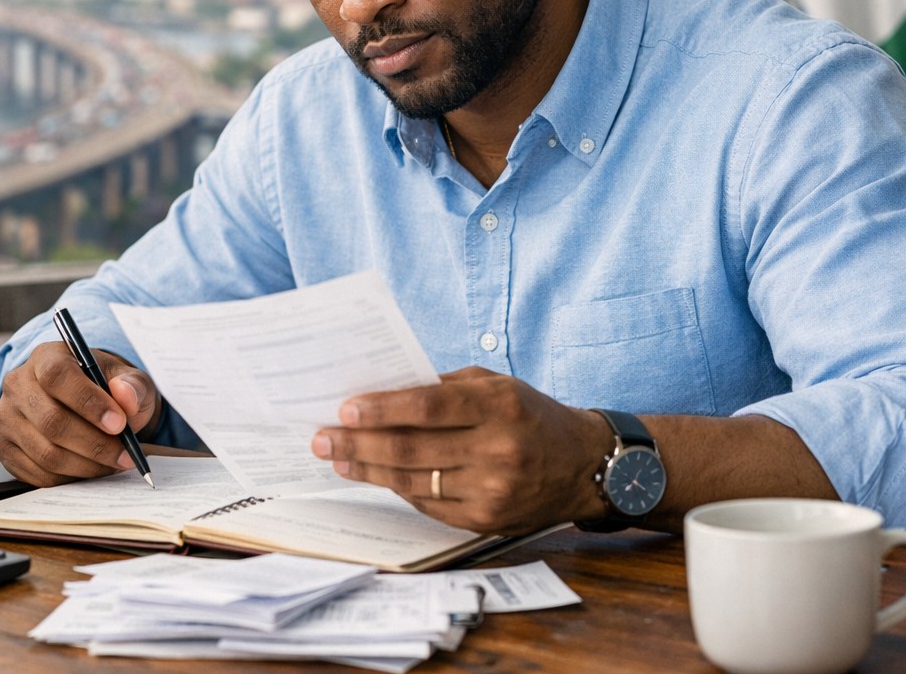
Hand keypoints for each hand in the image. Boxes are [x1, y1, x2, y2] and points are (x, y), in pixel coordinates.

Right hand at [0, 341, 160, 485]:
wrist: (80, 400)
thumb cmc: (102, 386)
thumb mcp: (125, 377)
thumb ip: (132, 384)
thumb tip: (126, 397)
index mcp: (46, 358)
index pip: (58, 377)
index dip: (89, 402)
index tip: (119, 423)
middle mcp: (18, 386)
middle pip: (52, 422)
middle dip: (95, 444)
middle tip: (126, 454)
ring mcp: (6, 419)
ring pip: (47, 454)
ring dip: (87, 465)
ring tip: (114, 462)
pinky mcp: (5, 448)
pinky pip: (39, 474)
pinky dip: (72, 477)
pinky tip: (93, 468)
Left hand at [311, 367, 614, 534]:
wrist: (583, 465)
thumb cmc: (530, 414)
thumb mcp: (496, 385)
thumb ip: (444, 388)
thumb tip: (381, 392)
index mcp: (500, 406)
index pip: (429, 408)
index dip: (383, 409)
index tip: (345, 408)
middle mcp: (498, 450)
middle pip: (412, 450)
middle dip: (359, 443)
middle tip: (321, 438)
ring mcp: (492, 491)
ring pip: (413, 482)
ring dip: (368, 469)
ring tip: (337, 457)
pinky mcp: (486, 521)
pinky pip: (428, 504)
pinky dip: (398, 488)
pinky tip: (375, 474)